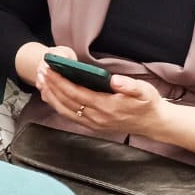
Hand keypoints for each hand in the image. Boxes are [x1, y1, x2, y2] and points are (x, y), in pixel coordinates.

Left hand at [37, 63, 166, 136]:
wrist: (154, 124)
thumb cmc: (147, 104)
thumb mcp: (145, 91)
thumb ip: (129, 85)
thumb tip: (115, 80)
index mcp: (106, 107)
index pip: (76, 93)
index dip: (60, 81)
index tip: (48, 69)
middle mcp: (96, 118)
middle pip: (66, 101)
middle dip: (51, 85)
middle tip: (39, 71)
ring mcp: (93, 123)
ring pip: (64, 110)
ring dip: (50, 95)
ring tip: (40, 80)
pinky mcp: (92, 125)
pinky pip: (69, 115)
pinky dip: (57, 104)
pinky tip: (50, 94)